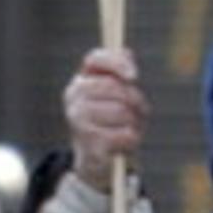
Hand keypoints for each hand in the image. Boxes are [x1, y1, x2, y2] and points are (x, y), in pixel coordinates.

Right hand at [63, 47, 148, 191]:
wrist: (97, 160)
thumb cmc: (112, 122)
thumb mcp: (118, 95)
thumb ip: (121, 72)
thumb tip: (126, 51)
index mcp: (82, 80)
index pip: (95, 58)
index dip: (117, 63)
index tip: (134, 76)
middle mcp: (74, 96)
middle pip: (116, 88)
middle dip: (136, 101)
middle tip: (138, 112)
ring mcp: (78, 119)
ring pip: (122, 112)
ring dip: (134, 122)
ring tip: (129, 129)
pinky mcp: (89, 143)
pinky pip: (124, 135)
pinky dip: (131, 139)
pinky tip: (124, 143)